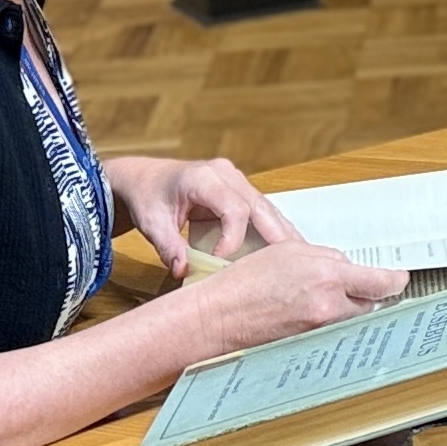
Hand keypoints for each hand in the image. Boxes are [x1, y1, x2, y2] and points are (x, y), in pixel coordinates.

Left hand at [102, 154, 304, 278]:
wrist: (145, 178)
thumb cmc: (148, 197)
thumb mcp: (151, 223)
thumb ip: (168, 247)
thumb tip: (184, 271)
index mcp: (204, 177)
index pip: (234, 209)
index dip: (233, 238)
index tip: (221, 261)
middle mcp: (226, 174)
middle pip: (259, 206)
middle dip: (275, 235)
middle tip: (291, 263)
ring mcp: (236, 179)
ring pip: (266, 207)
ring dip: (281, 232)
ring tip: (300, 257)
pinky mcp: (239, 190)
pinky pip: (260, 209)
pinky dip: (273, 228)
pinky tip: (287, 248)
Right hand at [175, 239, 407, 354]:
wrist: (218, 317)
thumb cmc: (246, 281)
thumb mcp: (288, 251)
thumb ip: (326, 257)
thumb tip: (348, 266)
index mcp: (328, 277)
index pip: (382, 282)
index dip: (395, 280)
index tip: (400, 278)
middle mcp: (330, 307)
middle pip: (370, 303)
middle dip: (365, 293)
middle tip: (349, 285)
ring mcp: (320, 330)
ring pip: (351, 318)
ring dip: (346, 308)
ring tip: (318, 298)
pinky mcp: (310, 346)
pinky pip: (332, 332)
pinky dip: (329, 323)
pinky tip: (309, 314)